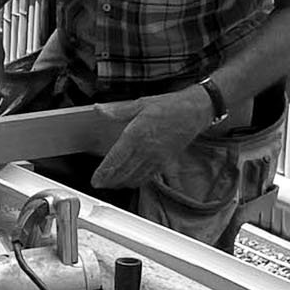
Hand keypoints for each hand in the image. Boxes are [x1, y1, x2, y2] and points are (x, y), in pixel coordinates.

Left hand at [91, 87, 212, 188]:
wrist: (193, 113)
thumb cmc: (168, 106)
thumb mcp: (140, 104)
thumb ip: (117, 111)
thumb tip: (98, 109)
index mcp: (137, 134)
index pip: (116, 159)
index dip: (104, 172)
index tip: (95, 179)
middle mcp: (146, 150)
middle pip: (124, 172)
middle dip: (110, 181)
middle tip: (99, 184)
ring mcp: (157, 158)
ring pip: (136, 177)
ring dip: (122, 183)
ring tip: (111, 185)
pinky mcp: (166, 162)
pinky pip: (149, 176)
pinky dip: (138, 181)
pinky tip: (131, 181)